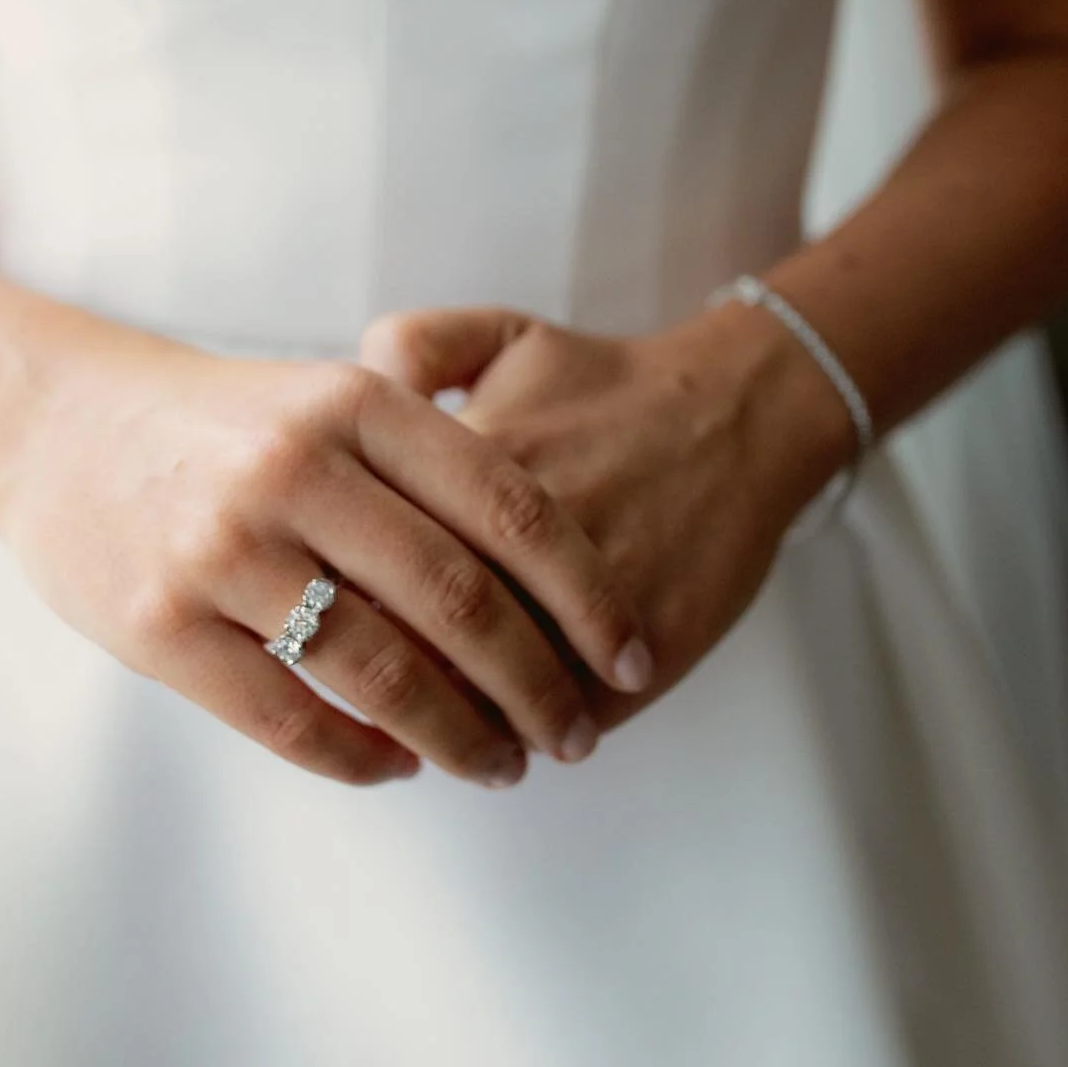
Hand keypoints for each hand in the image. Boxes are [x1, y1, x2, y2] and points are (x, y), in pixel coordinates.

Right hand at [0, 313, 653, 788]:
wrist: (54, 421)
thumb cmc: (217, 420)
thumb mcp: (324, 396)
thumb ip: (423, 456)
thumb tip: (545, 571)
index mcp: (355, 404)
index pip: (510, 506)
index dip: (588, 592)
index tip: (633, 655)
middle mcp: (297, 469)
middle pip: (462, 600)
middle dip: (541, 685)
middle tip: (578, 733)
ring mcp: (223, 548)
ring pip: (382, 673)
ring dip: (461, 738)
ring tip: (503, 766)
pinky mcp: (160, 625)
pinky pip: (289, 718)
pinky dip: (361, 756)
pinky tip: (399, 766)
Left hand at [358, 300, 854, 738]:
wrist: (739, 416)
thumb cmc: (607, 384)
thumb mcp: (502, 332)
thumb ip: (412, 344)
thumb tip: (347, 396)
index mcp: (463, 470)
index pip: (359, 568)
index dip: (333, 607)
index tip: (328, 619)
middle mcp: (514, 545)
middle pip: (408, 645)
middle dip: (379, 681)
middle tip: (373, 695)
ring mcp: (579, 609)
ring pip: (481, 701)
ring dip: (452, 724)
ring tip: (442, 726)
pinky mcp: (638, 656)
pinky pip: (559, 721)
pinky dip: (528, 734)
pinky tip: (515, 724)